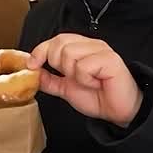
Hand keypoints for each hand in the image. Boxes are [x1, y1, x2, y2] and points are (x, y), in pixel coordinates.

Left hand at [28, 34, 142, 126]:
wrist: (119, 111)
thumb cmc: (98, 97)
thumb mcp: (66, 89)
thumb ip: (50, 80)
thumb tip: (32, 73)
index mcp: (81, 47)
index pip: (55, 40)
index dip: (40, 51)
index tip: (32, 65)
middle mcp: (91, 45)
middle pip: (59, 43)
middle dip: (58, 65)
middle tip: (72, 78)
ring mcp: (101, 50)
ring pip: (69, 54)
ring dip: (74, 74)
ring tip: (87, 82)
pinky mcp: (110, 59)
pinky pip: (84, 66)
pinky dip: (86, 79)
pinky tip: (96, 83)